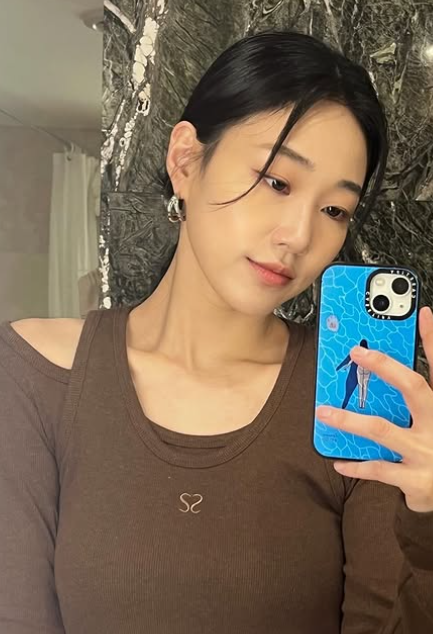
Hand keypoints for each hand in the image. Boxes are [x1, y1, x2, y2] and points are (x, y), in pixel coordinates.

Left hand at [316, 306, 432, 513]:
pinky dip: (356, 466)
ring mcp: (427, 452)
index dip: (432, 339)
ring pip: (382, 429)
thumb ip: (419, 392)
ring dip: (348, 420)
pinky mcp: (416, 480)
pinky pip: (379, 469)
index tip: (421, 314)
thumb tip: (402, 354)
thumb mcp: (431, 416)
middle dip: (385, 367)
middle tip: (357, 352)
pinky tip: (338, 462)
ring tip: (323, 412)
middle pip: (413, 388)